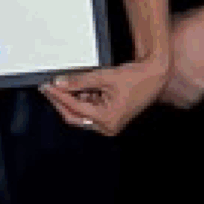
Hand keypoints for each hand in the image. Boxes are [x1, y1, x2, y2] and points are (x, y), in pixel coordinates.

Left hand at [42, 52, 168, 136]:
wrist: (154, 76)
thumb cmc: (136, 77)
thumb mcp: (104, 77)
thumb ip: (79, 81)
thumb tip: (60, 83)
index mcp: (107, 119)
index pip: (75, 108)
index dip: (59, 96)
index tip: (48, 87)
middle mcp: (107, 126)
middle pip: (75, 116)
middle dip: (62, 101)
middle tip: (49, 89)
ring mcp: (109, 124)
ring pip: (81, 114)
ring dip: (72, 100)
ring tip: (65, 85)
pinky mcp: (110, 118)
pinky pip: (91, 111)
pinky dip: (83, 100)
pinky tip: (78, 89)